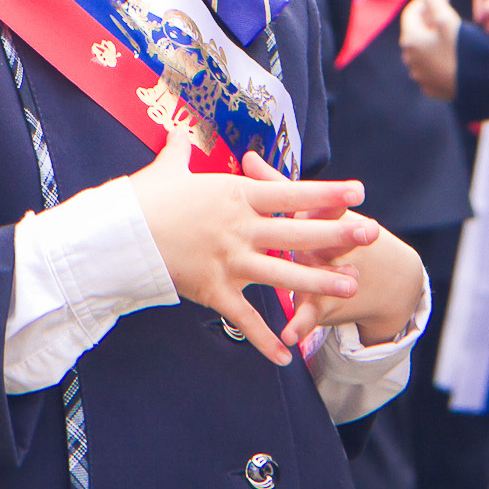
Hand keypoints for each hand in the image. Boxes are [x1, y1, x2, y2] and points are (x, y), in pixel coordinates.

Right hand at [128, 134, 373, 364]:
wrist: (116, 235)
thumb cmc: (143, 199)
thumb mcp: (167, 169)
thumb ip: (181, 150)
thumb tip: (180, 130)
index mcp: (235, 195)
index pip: (291, 192)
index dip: (327, 193)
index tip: (358, 192)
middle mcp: (240, 228)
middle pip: (298, 232)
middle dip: (338, 235)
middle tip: (372, 235)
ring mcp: (229, 262)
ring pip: (284, 275)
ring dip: (320, 283)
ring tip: (352, 288)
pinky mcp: (214, 292)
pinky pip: (246, 320)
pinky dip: (266, 341)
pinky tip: (287, 357)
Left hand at [250, 153, 423, 350]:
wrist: (384, 280)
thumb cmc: (331, 235)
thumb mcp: (310, 211)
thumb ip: (275, 185)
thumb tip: (248, 156)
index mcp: (325, 221)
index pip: (332, 205)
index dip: (339, 198)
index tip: (352, 190)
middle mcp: (331, 248)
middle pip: (337, 240)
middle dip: (348, 236)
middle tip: (368, 231)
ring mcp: (330, 277)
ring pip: (326, 279)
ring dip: (326, 284)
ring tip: (318, 294)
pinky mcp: (323, 305)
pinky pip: (310, 315)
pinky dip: (300, 325)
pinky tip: (288, 336)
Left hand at [399, 0, 461, 99]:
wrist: (477, 85)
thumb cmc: (462, 50)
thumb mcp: (447, 18)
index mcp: (410, 40)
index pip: (411, 12)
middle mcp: (410, 59)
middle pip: (415, 31)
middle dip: (429, 18)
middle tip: (448, 11)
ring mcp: (420, 76)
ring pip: (423, 51)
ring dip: (433, 39)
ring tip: (451, 33)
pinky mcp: (431, 88)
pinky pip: (431, 67)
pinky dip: (437, 57)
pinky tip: (453, 54)